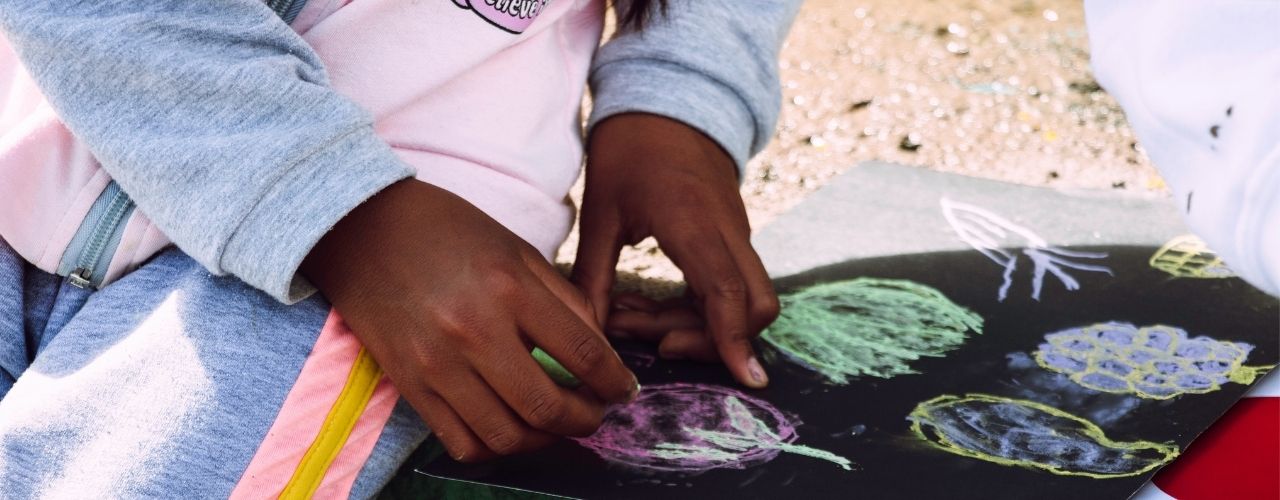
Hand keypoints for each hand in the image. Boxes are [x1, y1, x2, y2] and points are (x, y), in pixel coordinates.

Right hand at [302, 179, 638, 461]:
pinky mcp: (410, 386)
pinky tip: (511, 427)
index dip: (614, 381)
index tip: (624, 389)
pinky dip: (496, 447)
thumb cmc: (446, 230)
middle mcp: (474, 332)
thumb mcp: (516, 249)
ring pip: (507, 436)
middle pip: (548, 406)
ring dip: (544, 440)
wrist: (361, 227)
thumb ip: (564, 299)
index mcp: (509, 289)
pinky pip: (463, 443)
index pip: (583, 354)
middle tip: (596, 412)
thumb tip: (601, 349)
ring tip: (555, 423)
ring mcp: (438, 365)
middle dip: (586, 420)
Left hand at [572, 113, 779, 388]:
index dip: (735, 341)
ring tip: (632, 318)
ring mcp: (738, 231)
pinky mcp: (734, 234)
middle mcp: (728, 230)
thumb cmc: (629, 150)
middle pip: (754, 305)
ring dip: (697, 323)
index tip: (747, 381)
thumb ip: (594, 278)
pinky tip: (648, 303)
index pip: (728, 293)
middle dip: (713, 340)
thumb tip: (586, 336)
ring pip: (743, 298)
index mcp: (693, 223)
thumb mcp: (600, 213)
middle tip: (655, 345)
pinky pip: (731, 282)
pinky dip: (698, 305)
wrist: (669, 101)